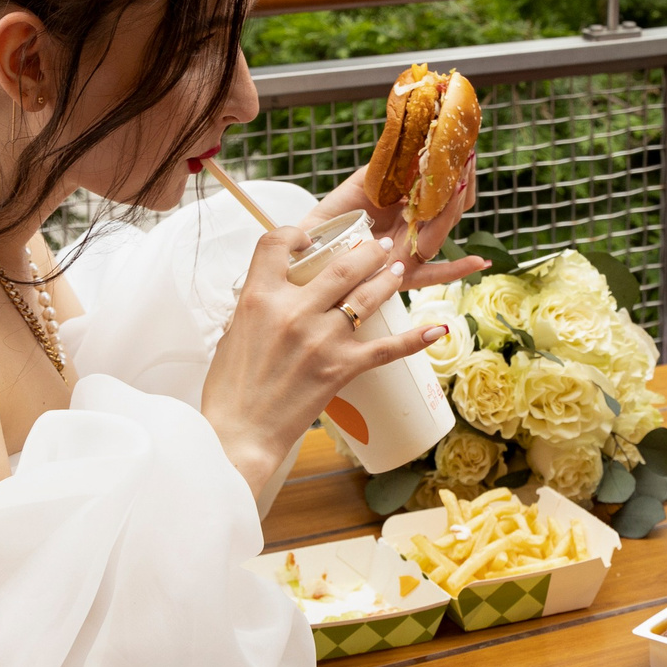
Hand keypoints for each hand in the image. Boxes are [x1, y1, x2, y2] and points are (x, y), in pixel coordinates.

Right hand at [199, 222, 445, 499]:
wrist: (239, 433)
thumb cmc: (230, 387)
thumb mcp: (234, 332)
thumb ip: (259, 306)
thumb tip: (276, 292)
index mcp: (259, 298)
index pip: (276, 244)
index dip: (296, 234)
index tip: (310, 238)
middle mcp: (293, 312)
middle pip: (341, 264)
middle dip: (366, 250)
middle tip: (378, 246)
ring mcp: (322, 339)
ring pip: (367, 296)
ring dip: (388, 278)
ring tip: (397, 269)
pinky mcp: (342, 368)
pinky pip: (386, 349)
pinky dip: (414, 339)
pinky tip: (436, 329)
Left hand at [305, 157, 485, 290]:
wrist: (311, 243)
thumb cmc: (336, 213)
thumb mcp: (364, 183)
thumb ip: (388, 167)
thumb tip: (413, 141)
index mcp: (409, 207)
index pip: (442, 189)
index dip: (455, 170)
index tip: (462, 148)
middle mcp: (415, 229)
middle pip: (449, 210)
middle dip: (459, 185)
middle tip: (464, 160)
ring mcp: (411, 251)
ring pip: (440, 233)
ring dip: (452, 210)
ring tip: (458, 185)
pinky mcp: (401, 275)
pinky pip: (432, 275)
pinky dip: (456, 271)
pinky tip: (480, 262)